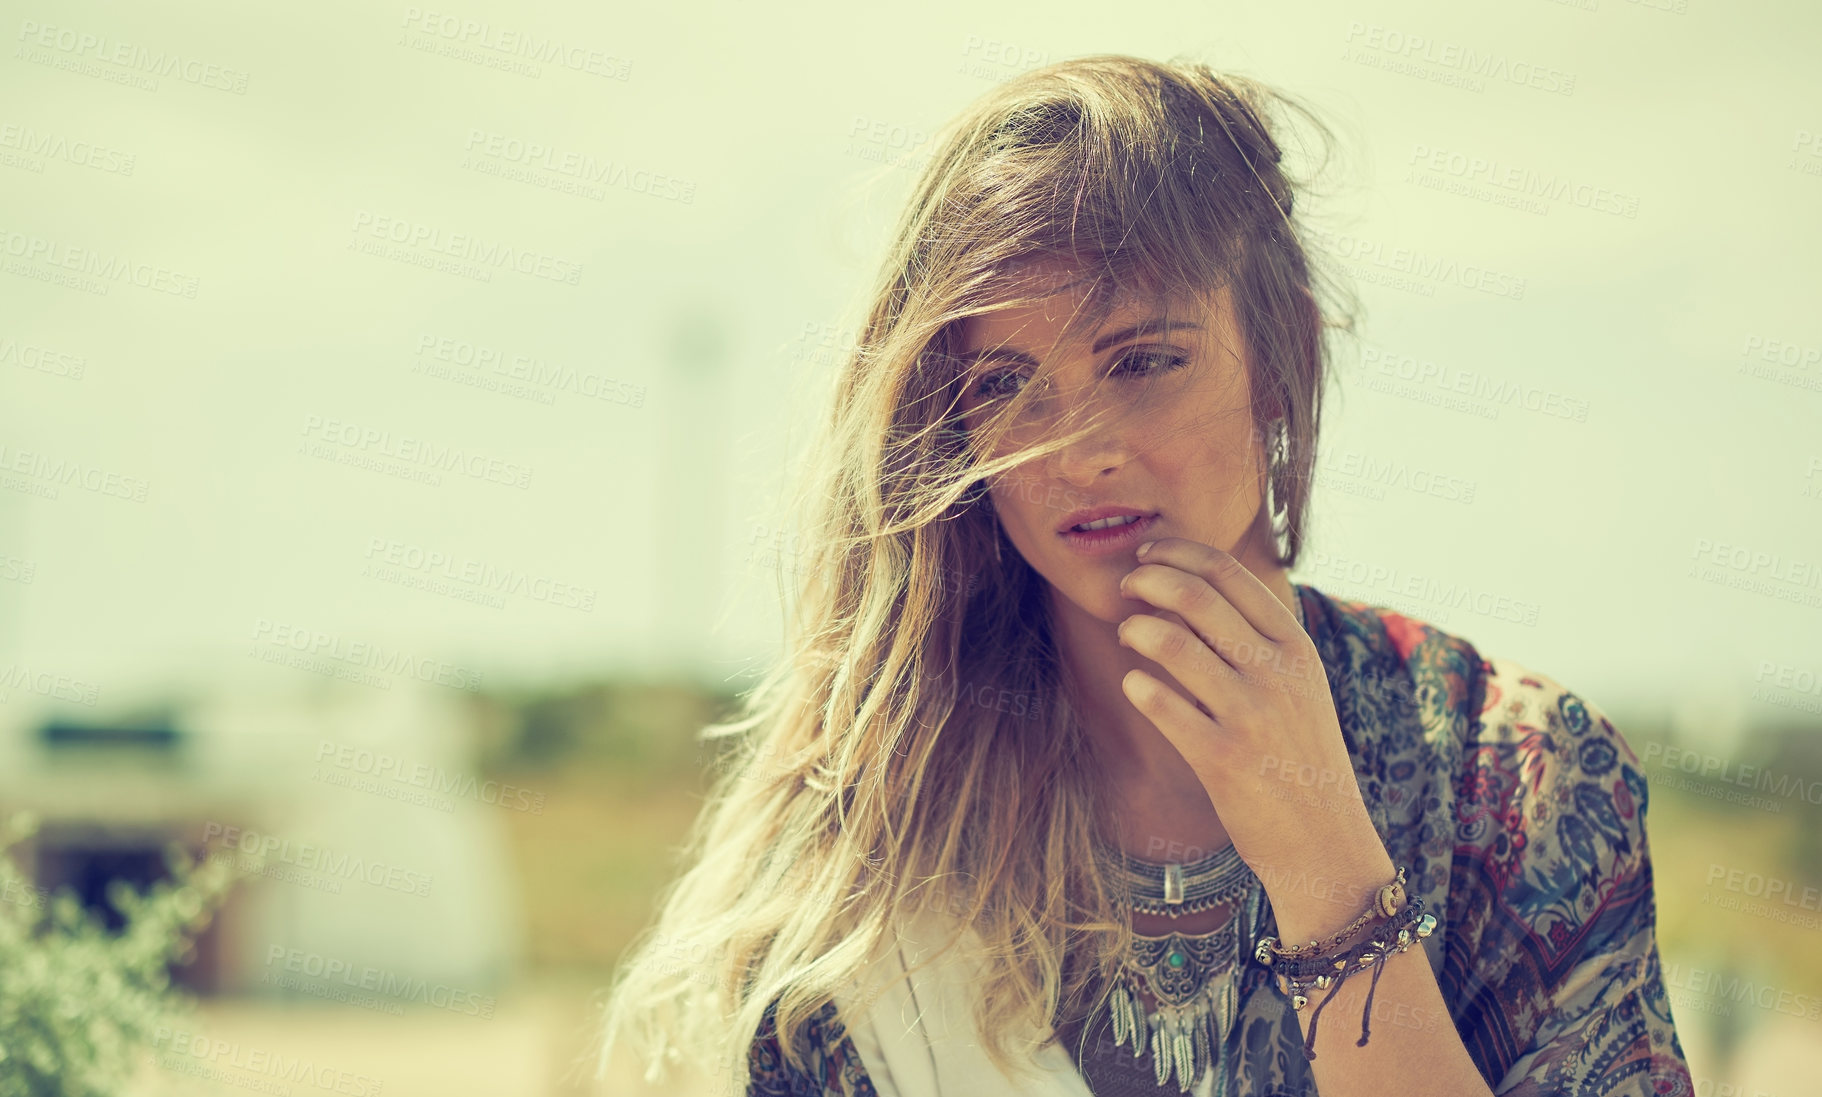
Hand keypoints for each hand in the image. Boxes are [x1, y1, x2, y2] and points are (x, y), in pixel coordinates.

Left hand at [1114, 537, 1392, 938]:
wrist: (1326, 841)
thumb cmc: (1301, 758)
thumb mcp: (1300, 687)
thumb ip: (1261, 640)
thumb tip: (1195, 587)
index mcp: (1296, 647)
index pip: (1229, 573)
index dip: (1177, 553)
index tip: (1147, 553)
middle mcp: (1277, 673)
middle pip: (1194, 596)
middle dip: (1146, 580)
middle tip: (1126, 588)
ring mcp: (1250, 714)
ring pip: (1171, 643)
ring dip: (1135, 629)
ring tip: (1127, 635)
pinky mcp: (1221, 758)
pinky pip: (1161, 705)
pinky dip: (1138, 687)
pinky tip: (1134, 685)